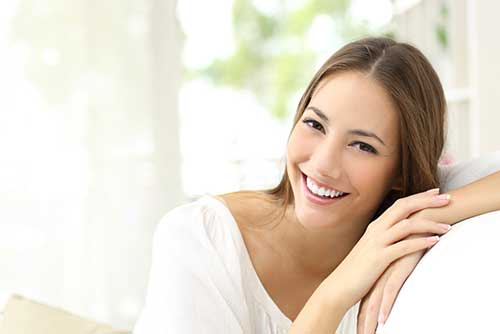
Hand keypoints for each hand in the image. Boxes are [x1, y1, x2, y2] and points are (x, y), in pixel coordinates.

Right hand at [322, 189, 450, 310]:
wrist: (339, 286)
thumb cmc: (358, 270)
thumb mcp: (372, 249)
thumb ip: (386, 240)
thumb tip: (403, 237)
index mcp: (376, 226)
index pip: (400, 204)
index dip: (419, 197)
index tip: (436, 192)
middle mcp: (376, 230)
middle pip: (404, 207)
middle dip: (427, 201)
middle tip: (447, 198)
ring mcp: (377, 243)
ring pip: (407, 225)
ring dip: (429, 223)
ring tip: (447, 226)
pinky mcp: (379, 258)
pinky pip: (404, 246)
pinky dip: (421, 242)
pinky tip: (435, 242)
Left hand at [356, 245, 424, 333]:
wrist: (422, 217)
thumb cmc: (413, 239)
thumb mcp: (403, 259)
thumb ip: (397, 271)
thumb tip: (397, 284)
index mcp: (377, 271)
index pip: (366, 298)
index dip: (362, 315)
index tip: (359, 330)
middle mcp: (378, 272)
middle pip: (366, 302)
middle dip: (364, 322)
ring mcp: (386, 270)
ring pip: (375, 300)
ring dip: (372, 320)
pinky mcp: (398, 267)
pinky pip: (390, 290)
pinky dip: (386, 306)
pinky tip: (384, 320)